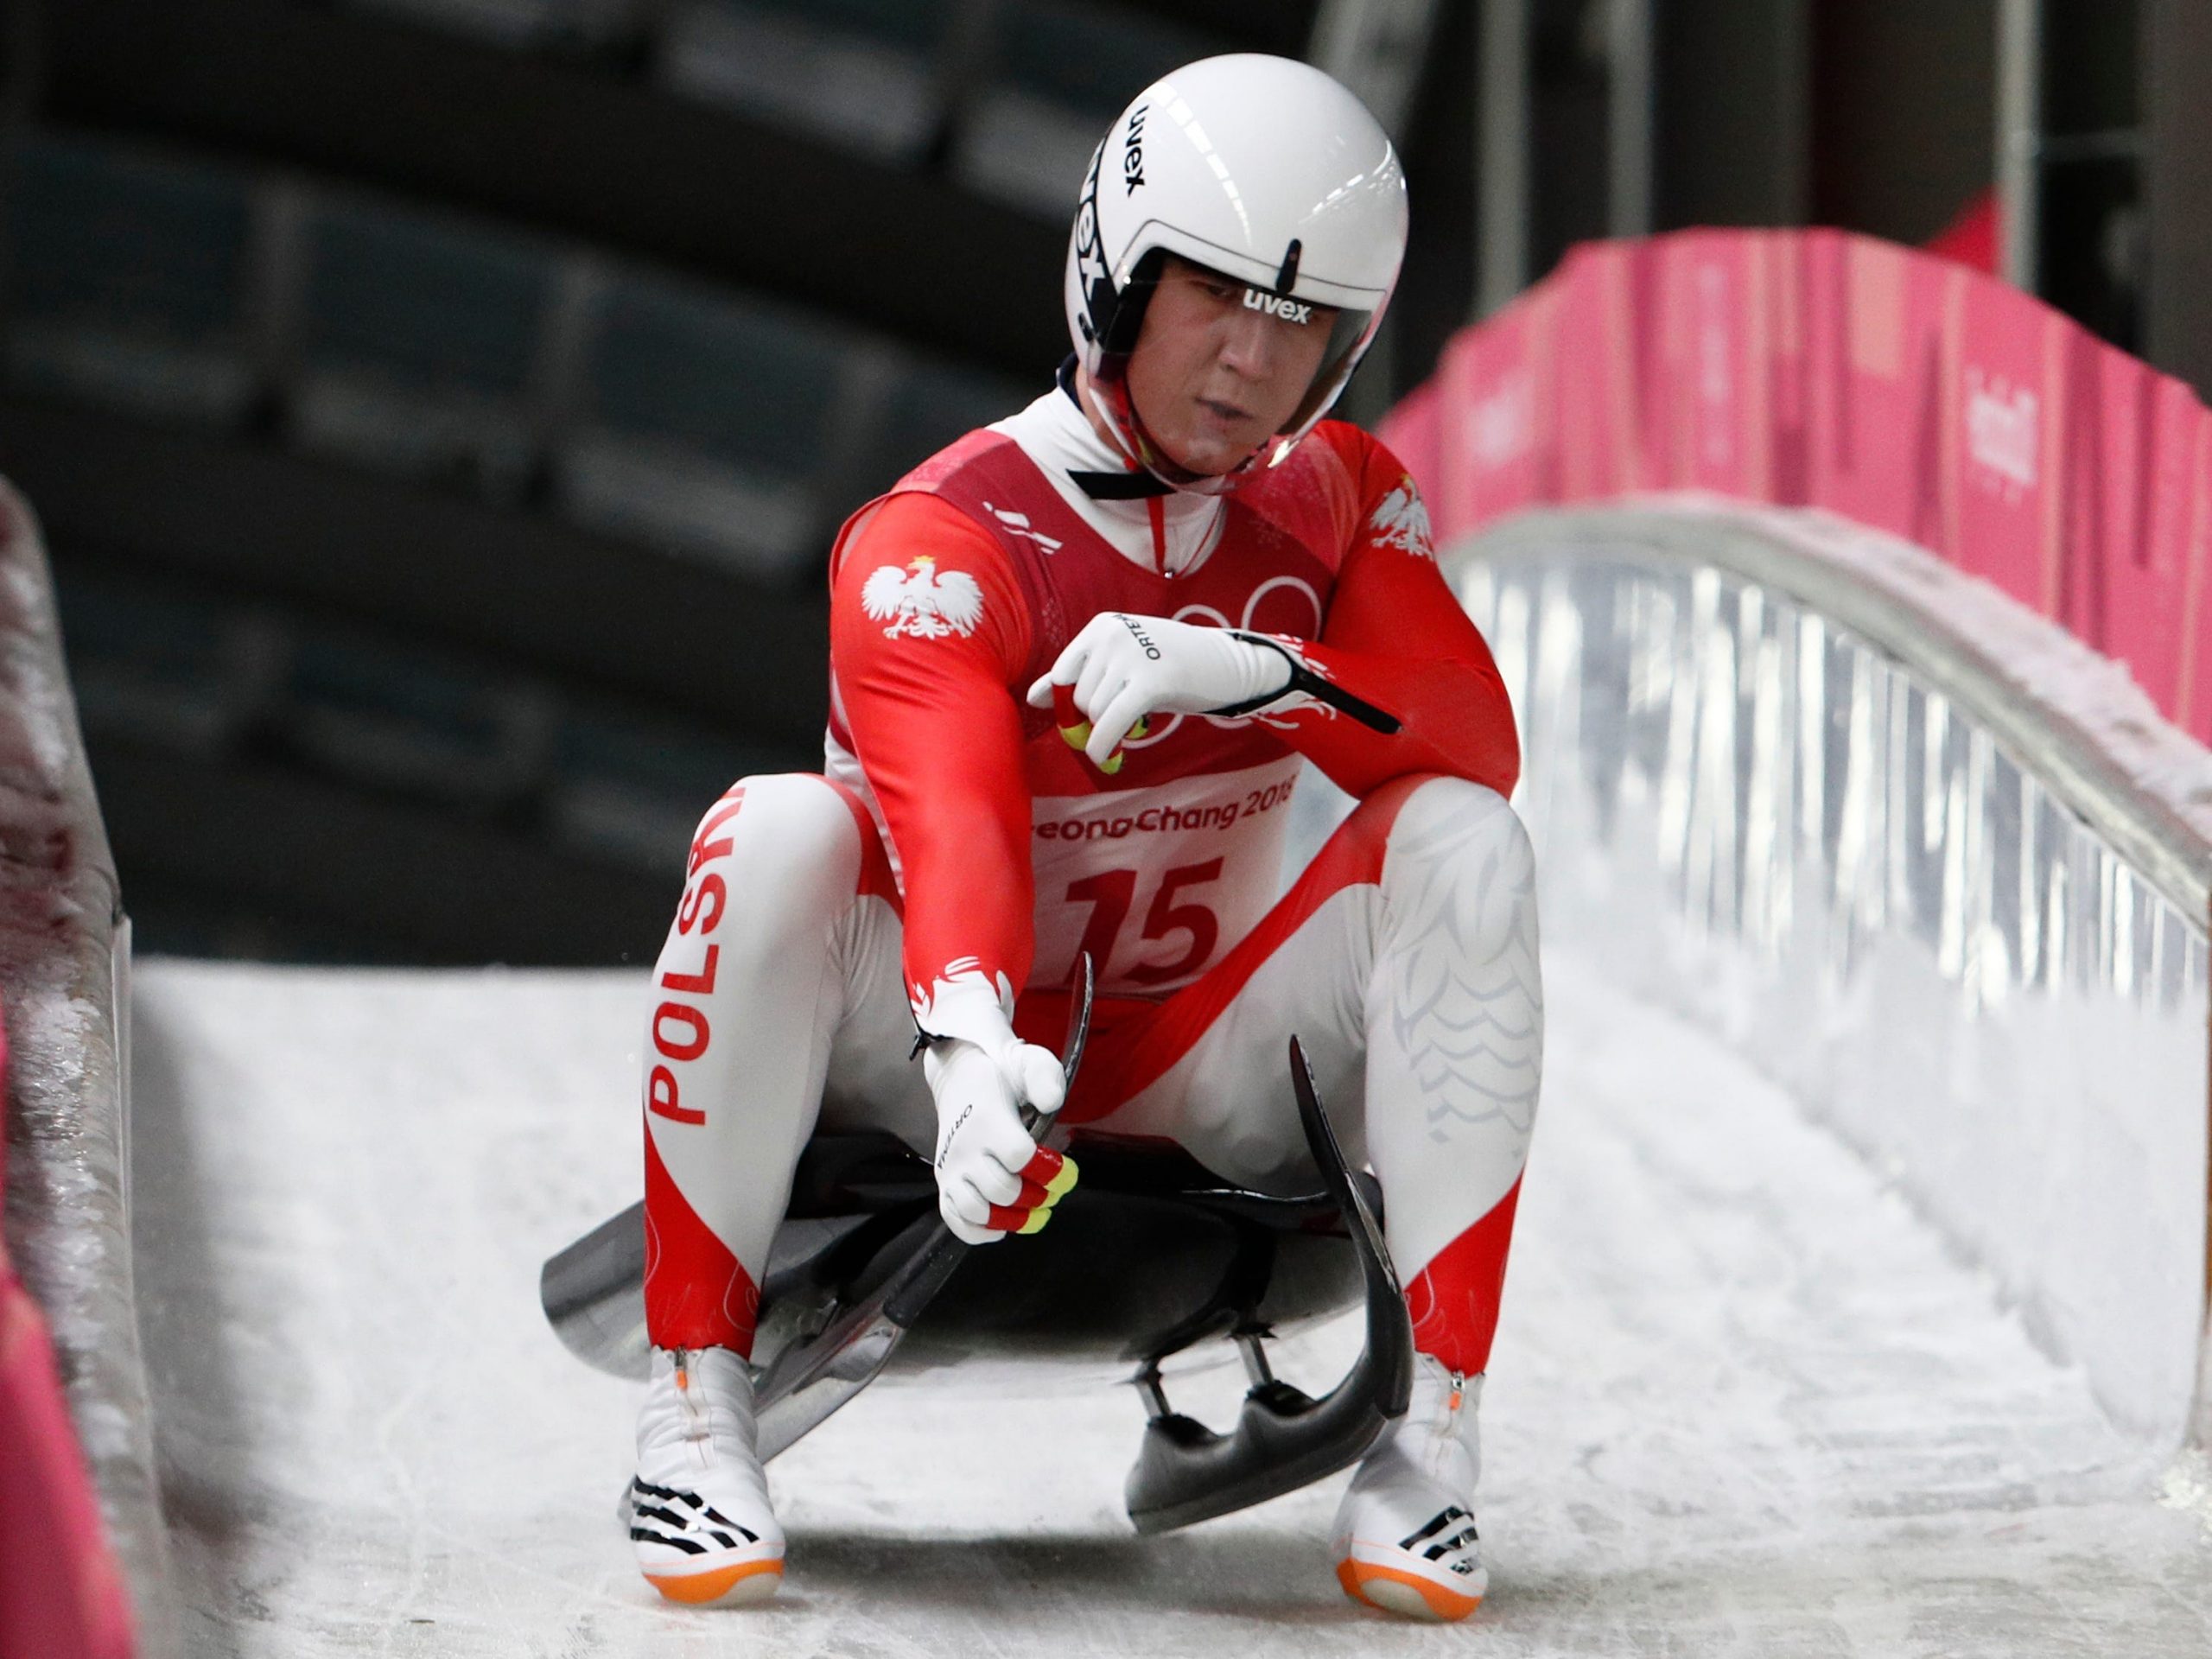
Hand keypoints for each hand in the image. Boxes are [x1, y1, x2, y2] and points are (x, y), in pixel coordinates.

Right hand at [923, 1027, 1077, 1244]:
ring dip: (1011, 1219)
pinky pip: (955, 1219)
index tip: (1069, 1173)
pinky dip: (979, 1232)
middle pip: (1003, 1189)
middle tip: (1054, 1192)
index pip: (1019, 1157)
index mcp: (989, 1120)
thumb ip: (1045, 1077)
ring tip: (1033, 1212)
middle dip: (1037, 1197)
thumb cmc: (1003, 1075)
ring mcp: (951, 1168)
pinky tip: (1003, 1226)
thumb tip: (1052, 1101)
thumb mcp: (1030, 1062)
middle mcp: (965, 1148)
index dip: (1051, 1171)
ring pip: (977, 1211)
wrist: (961, 1077)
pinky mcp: (943, 1182)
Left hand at [1026, 613, 1291, 770]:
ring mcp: (1132, 657)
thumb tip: (1033, 697)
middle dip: (1093, 718)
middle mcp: (1113, 636)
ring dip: (1107, 729)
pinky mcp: (1151, 683)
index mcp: (1103, 627)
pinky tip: (1106, 757)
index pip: (1063, 673)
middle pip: (1079, 697)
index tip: (1084, 719)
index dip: (1068, 703)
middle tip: (1120, 721)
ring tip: (1132, 722)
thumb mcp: (1122, 660)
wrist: (1225, 664)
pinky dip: (1103, 745)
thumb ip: (1079, 674)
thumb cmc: (1169, 664)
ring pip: (1095, 712)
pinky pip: (1111, 723)